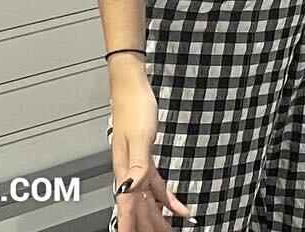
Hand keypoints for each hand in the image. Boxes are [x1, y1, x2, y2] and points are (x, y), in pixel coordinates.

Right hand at [109, 68, 192, 230]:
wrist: (132, 86)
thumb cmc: (133, 106)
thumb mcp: (140, 136)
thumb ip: (137, 164)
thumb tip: (130, 187)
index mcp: (124, 170)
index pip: (126, 206)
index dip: (128, 225)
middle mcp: (129, 172)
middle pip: (138, 209)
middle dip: (146, 227)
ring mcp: (137, 166)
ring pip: (147, 201)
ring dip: (156, 219)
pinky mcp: (146, 158)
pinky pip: (157, 187)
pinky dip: (168, 201)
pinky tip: (179, 209)